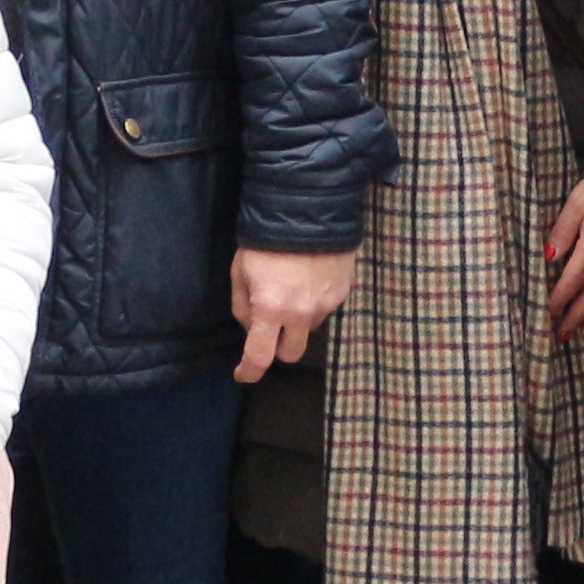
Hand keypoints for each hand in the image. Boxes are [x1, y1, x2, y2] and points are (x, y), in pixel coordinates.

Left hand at [231, 246, 354, 382]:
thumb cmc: (266, 240)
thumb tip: (251, 327)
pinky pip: (325, 309)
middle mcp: (301, 313)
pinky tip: (309, 279)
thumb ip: (242, 306)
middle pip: (291, 354)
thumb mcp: (240, 271)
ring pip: (309, 329)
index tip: (243, 374)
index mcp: (270, 309)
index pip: (259, 356)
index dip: (249, 371)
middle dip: (278, 347)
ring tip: (292, 289)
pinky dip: (314, 302)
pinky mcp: (343, 293)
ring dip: (297, 321)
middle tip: (271, 327)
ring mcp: (326, 304)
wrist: (308, 209)